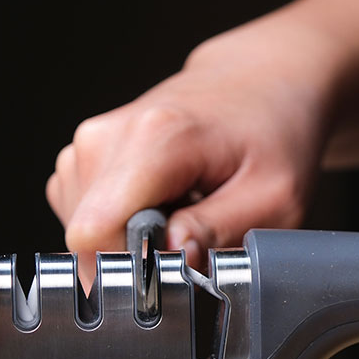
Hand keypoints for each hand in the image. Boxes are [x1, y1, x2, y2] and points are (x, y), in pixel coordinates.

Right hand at [46, 14, 342, 280]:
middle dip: (138, 263)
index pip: (94, 234)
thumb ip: (218, 231)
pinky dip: (124, 229)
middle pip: (88, 242)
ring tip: (182, 219)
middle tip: (191, 244)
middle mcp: (106, 137)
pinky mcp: (85, 157)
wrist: (260, 84)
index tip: (173, 273)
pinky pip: (88, 220)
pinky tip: (163, 211)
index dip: (129, 273)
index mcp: (153, 140)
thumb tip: (171, 258)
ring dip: (132, 246)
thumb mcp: (273, 198)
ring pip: (86, 235)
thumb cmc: (273, 138)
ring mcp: (89, 145)